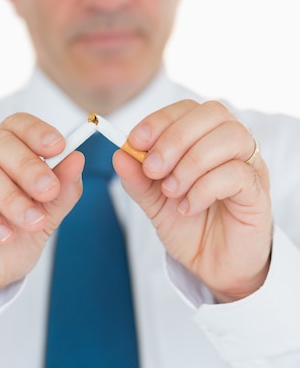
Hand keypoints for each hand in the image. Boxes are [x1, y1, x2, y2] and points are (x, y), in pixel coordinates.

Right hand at [0, 113, 83, 311]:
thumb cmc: (7, 240)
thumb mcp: (44, 218)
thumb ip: (61, 191)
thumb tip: (77, 160)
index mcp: (1, 148)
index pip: (17, 124)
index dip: (37, 132)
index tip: (59, 147)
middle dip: (28, 167)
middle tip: (47, 191)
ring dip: (8, 196)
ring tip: (29, 221)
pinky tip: (0, 232)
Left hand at [113, 100, 271, 301]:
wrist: (214, 267)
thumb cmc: (189, 225)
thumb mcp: (153, 200)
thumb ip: (137, 177)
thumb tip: (119, 154)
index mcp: (205, 137)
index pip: (187, 108)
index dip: (160, 120)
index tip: (136, 142)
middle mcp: (231, 144)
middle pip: (212, 113)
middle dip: (175, 138)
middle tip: (153, 169)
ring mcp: (250, 165)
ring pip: (230, 137)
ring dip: (192, 162)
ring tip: (171, 190)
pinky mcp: (258, 192)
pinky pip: (237, 174)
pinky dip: (205, 188)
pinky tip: (188, 207)